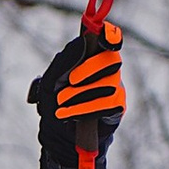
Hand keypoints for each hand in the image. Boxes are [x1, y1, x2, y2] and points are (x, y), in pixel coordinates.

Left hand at [29, 18, 123, 146]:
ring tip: (61, 102)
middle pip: (111, 60)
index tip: (104, 35)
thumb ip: (65, 60)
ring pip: (107, 84)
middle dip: (89, 69)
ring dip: (80, 94)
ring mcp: (115, 87)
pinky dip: (83, 109)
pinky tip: (67, 114)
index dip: (110, 35)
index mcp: (93, 57)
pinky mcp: (117, 107)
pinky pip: (107, 104)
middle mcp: (108, 69)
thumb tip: (82, 43)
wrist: (57, 132)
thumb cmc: (55, 99)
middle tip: (70, 80)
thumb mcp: (52, 78)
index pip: (109, 40)